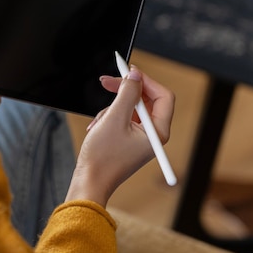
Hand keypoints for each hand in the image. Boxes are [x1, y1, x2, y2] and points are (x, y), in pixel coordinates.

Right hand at [65, 67, 174, 206]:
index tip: (128, 71)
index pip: (162, 96)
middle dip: (125, 91)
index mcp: (158, 131)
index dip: (146, 81)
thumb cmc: (103, 156)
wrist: (89, 181)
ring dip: (111, 109)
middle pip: (145, 100)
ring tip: (98, 122)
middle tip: (106, 81)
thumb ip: (126, 93)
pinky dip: (107, 119)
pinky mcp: (128, 140)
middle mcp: (153, 135)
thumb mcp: (114, 118)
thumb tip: (135, 76)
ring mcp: (140, 138)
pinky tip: (96, 128)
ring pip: (129, 109)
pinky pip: (121, 119)